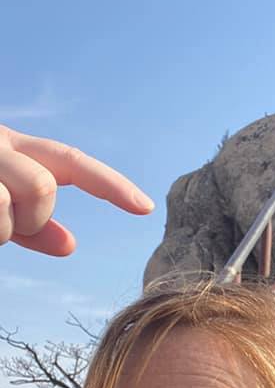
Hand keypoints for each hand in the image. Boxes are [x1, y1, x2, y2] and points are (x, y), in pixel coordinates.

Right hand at [0, 125, 154, 256]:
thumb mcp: (2, 211)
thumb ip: (34, 227)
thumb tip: (69, 246)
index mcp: (18, 150)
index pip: (73, 162)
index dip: (111, 185)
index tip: (146, 207)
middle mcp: (2, 142)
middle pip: (44, 186)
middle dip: (31, 221)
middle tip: (6, 228)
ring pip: (19, 196)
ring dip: (4, 227)